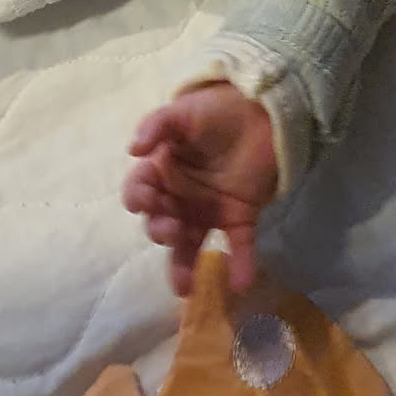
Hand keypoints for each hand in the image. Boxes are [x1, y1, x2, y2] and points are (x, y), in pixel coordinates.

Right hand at [122, 82, 277, 294]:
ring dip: (184, 266)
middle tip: (174, 229)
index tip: (146, 200)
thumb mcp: (183, 111)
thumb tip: (133, 149)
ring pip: (190, 247)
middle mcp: (179, 198)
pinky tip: (240, 282)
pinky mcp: (239, 217)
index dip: (139, 199)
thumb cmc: (216, 110)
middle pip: (160, 224)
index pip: (139, 191)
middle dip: (161, 231)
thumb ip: (157, 124)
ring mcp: (208, 211)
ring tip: (184, 286)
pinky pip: (238, 246)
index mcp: (161, 172)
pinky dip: (240, 265)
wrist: (262, 110)